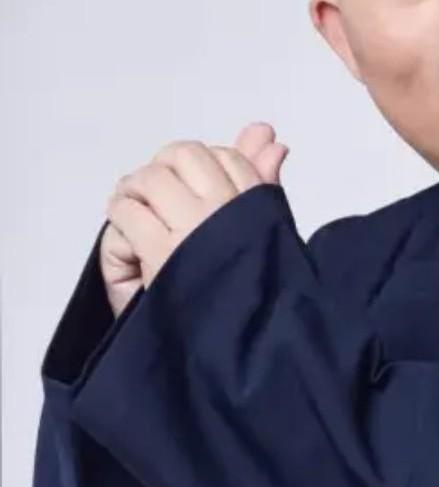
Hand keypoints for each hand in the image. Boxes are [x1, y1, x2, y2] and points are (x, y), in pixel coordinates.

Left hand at [100, 122, 288, 318]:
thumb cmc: (247, 295)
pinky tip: (129, 237)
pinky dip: (121, 216)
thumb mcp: (261, 234)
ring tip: (137, 211)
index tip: (194, 188)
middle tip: (157, 192)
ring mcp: (195, 231)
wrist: (240, 351)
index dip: (206, 163)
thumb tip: (269, 134)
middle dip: (165, 167)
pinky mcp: (162, 255)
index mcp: (258, 208)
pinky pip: (129, 211)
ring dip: (136, 190)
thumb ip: (262, 178)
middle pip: (186, 155)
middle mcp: (228, 212)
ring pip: (152, 178)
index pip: (228, 156)